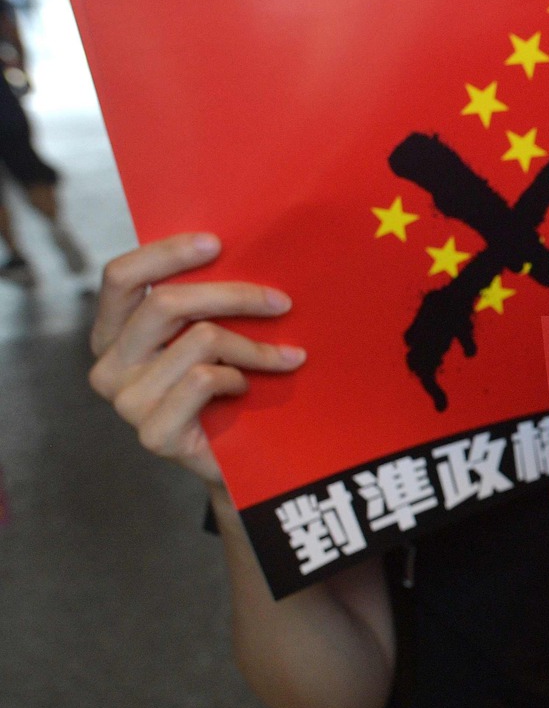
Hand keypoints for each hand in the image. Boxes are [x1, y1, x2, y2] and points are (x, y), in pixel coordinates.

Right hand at [86, 234, 303, 486]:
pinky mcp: (153, 433)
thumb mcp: (207, 340)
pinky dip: (239, 378)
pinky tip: (248, 390)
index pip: (120, 277)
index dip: (166, 253)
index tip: (217, 243)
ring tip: (281, 358)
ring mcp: (126, 402)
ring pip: (199, 341)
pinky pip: (206, 380)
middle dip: (234, 295)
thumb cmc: (227, 391)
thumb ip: (201, 306)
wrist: (240, 463)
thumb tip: (238, 251)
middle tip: (282, 302)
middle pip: (166, 303)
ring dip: (253, 346)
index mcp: (112, 334)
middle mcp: (108, 366)